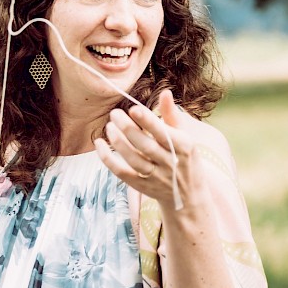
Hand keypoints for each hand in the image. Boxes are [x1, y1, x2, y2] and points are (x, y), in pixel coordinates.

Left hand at [96, 89, 195, 206]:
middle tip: (115, 113)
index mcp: (184, 146)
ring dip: (118, 142)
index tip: (133, 108)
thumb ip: (171, 114)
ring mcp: (156, 177)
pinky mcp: (142, 186)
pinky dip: (108, 159)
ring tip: (109, 126)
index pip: (163, 133)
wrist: (189, 195)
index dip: (147, 121)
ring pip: (133, 159)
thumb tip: (164, 92)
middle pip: (146, 146)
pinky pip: (121, 172)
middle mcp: (170, 163)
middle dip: (128, 128)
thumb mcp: (184, 136)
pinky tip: (98, 144)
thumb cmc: (184, 158)